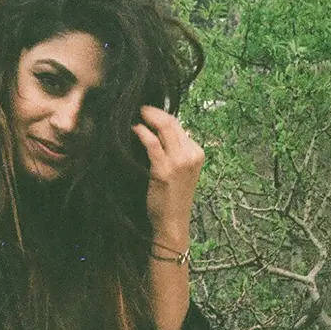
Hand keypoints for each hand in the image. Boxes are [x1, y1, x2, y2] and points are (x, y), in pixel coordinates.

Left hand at [131, 105, 204, 248]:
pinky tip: (133, 129)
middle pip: (172, 122)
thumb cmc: (172, 197)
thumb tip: (156, 130)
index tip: (146, 111)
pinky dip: (142, 132)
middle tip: (137, 107)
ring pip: (164, 128)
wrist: (172, 222)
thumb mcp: (180, 170)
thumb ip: (174, 151)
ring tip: (133, 114)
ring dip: (147, 117)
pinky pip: (152, 143)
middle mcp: (191, 154)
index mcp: (197, 152)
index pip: (178, 125)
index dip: (161, 115)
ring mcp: (180, 162)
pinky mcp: (164, 170)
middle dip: (153, 111)